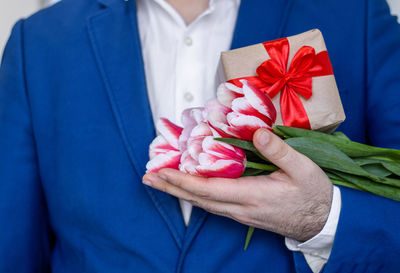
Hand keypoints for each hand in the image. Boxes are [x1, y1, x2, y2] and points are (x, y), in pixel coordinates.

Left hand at [142, 128, 332, 240]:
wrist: (323, 222)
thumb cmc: (314, 194)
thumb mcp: (303, 169)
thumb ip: (279, 151)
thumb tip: (256, 132)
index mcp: (253, 195)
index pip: (209, 189)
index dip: (183, 181)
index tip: (162, 173)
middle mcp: (241, 208)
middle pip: (199, 199)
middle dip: (171, 188)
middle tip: (148, 178)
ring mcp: (240, 213)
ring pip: (203, 204)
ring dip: (179, 192)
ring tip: (160, 183)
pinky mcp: (243, 213)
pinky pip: (212, 205)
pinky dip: (194, 195)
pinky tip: (187, 189)